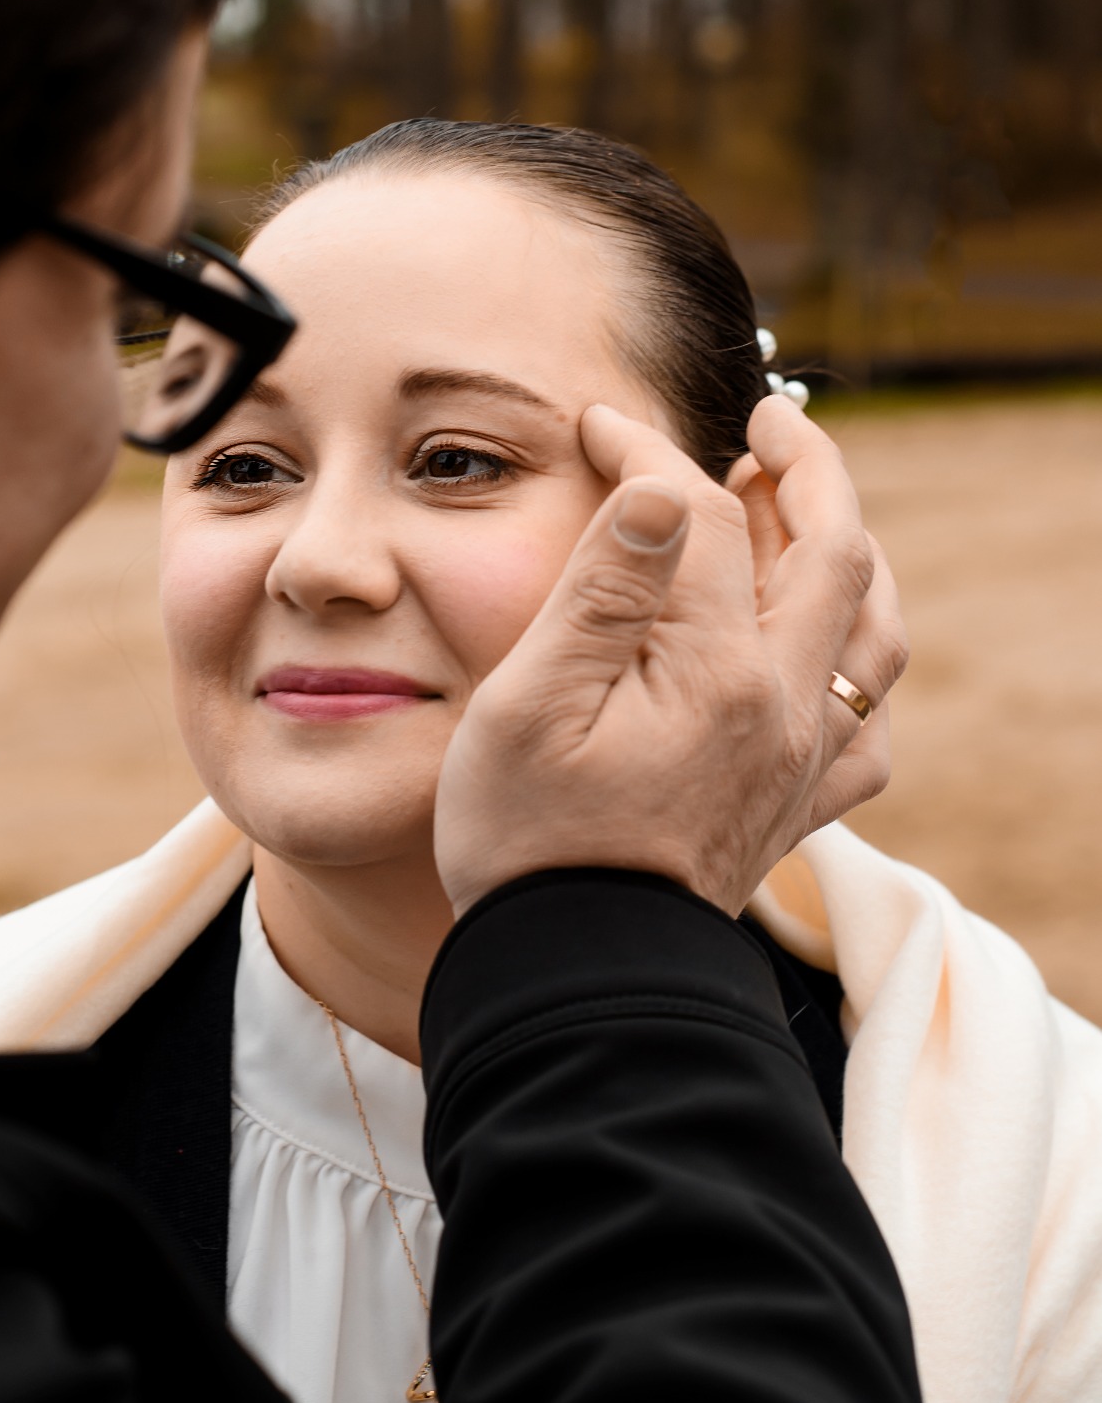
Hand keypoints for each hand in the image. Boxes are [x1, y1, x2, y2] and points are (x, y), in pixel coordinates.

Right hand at [433, 395, 906, 918]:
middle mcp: (785, 708)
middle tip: (768, 420)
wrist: (578, 982)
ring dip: (851, 554)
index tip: (600, 427)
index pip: (706, 517)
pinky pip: (869, 727)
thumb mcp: (529, 704)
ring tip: (805, 512)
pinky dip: (862, 667)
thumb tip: (666, 485)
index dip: (651, 454)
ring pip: (875, 633)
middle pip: (836, 554)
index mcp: (717, 672)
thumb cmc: (528, 843)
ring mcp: (802, 762)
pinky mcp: (797, 810)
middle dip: (806, 469)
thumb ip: (605, 589)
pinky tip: (830, 652)